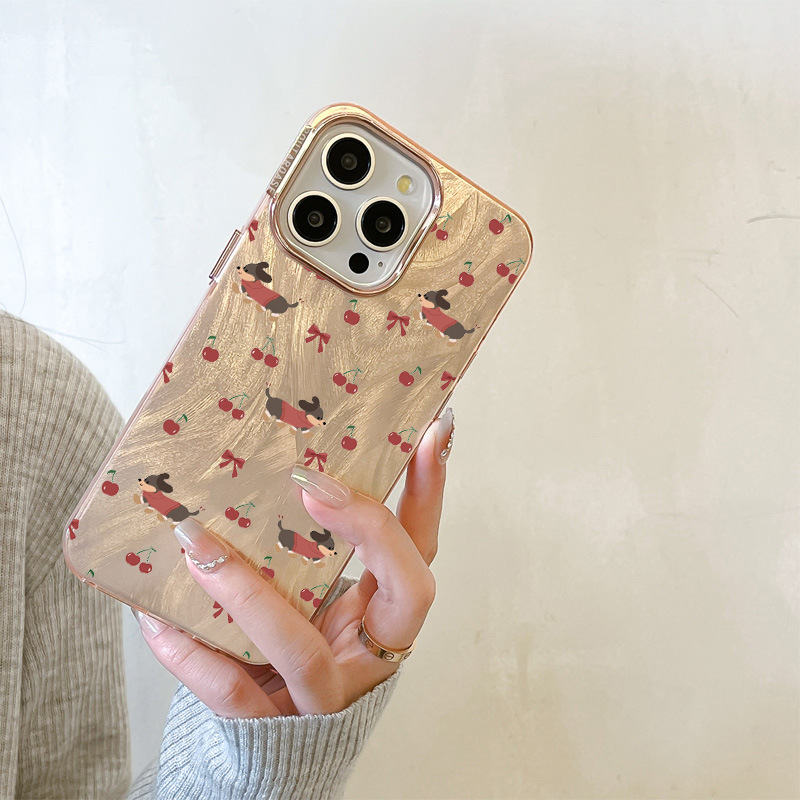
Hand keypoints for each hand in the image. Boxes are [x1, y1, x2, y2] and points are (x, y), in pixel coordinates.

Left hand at [134, 408, 453, 717]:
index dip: (430, 494)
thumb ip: (309, 547)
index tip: (427, 432)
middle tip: (312, 482)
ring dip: (248, 591)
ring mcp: (322, 695)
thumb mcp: (316, 595)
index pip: (423, 547)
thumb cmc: (294, 650)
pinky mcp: (269, 724)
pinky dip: (190, 650)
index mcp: (383, 614)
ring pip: (302, 650)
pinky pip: (230, 690)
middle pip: (406, 595)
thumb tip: (274, 459)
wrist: (274, 745)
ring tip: (198, 541)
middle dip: (370, 530)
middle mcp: (368, 655)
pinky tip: (153, 611)